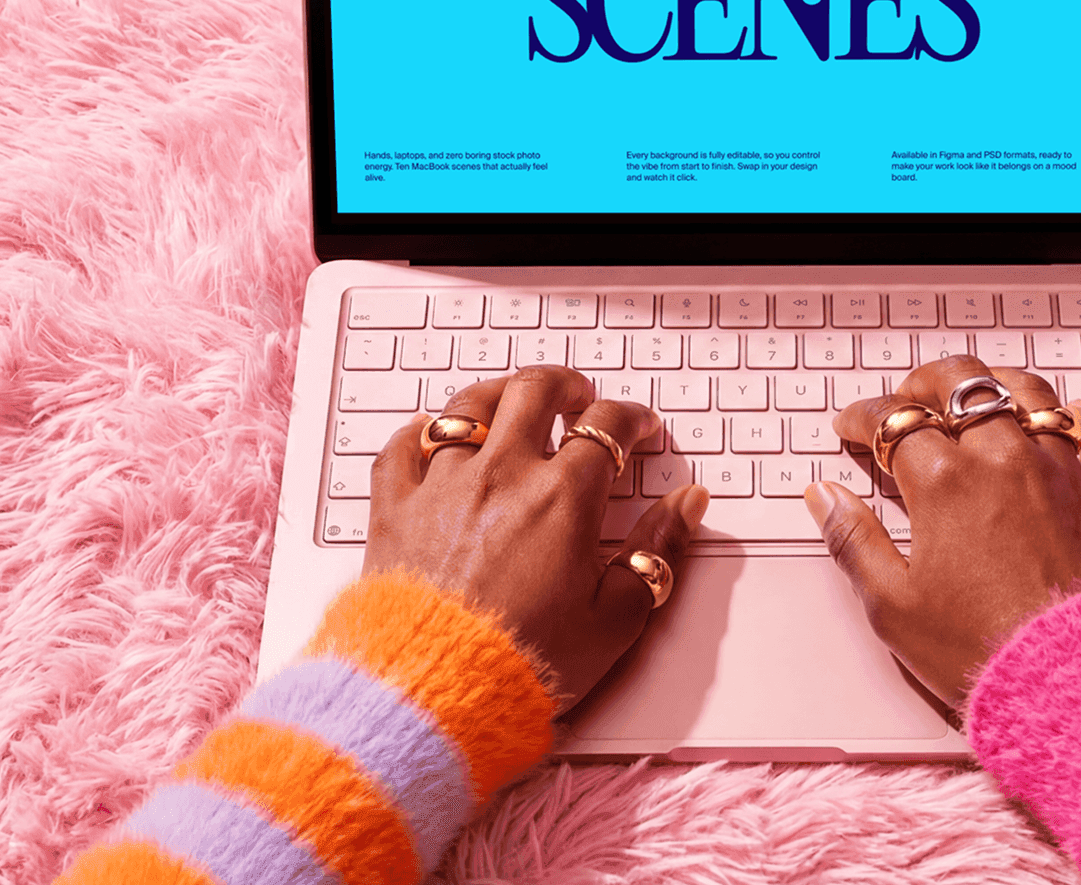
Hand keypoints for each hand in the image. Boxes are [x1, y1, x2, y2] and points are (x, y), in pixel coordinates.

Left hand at [363, 366, 708, 714]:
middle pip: (534, 391)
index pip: (607, 425)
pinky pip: (401, 447)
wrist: (433, 694)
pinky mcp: (394, 510)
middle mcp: (502, 476)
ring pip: (468, 405)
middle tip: (577, 395)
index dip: (631, 418)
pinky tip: (428, 434)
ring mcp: (443, 487)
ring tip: (511, 401)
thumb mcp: (616, 618)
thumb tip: (686, 506)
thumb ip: (658, 552)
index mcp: (562, 498)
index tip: (638, 427)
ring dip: (498, 394)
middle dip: (565, 384)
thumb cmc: (524, 664)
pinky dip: (418, 433)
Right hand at [810, 357, 1080, 706]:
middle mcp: (1005, 460)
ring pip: (1031, 394)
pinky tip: (1072, 419)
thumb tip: (825, 498)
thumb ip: (854, 541)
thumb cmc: (982, 651)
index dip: (863, 419)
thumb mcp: (894, 606)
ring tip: (981, 395)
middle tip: (909, 397)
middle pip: (962, 384)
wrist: (1078, 684)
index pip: (892, 420)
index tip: (851, 428)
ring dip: (997, 386)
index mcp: (945, 482)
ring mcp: (1061, 473)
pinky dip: (1080, 422)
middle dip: (926, 382)